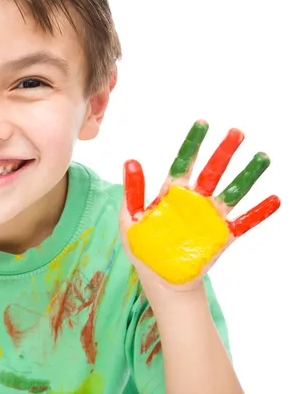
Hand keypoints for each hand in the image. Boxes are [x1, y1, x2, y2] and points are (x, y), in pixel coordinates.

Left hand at [119, 120, 279, 291]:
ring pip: (232, 191)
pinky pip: (245, 222)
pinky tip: (275, 199)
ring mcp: (210, 217)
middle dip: (223, 152)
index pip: (183, 163)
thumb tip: (129, 162)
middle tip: (236, 132)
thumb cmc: (143, 248)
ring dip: (247, 175)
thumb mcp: (129, 221)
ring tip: (262, 156)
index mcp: (171, 193)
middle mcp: (194, 201)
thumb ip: (132, 193)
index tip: (202, 124)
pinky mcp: (222, 236)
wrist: (161, 280)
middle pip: (211, 171)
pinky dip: (259, 212)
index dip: (192, 144)